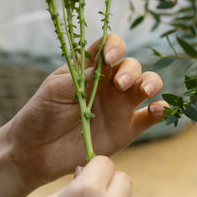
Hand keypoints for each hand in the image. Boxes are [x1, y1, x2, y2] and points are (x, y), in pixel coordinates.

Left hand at [7, 34, 165, 185]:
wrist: (37, 150)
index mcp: (91, 69)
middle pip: (132, 66)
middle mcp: (109, 84)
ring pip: (147, 86)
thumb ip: (81, 77)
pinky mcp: (127, 129)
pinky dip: (160, 111)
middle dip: (132, 71)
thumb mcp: (55, 90)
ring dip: (151, 84)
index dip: (115, 46)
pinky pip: (150, 117)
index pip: (110, 46)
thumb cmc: (42, 114)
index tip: (109, 57)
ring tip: (146, 92)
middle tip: (120, 84)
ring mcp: (121, 106)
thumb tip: (105, 64)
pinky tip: (157, 110)